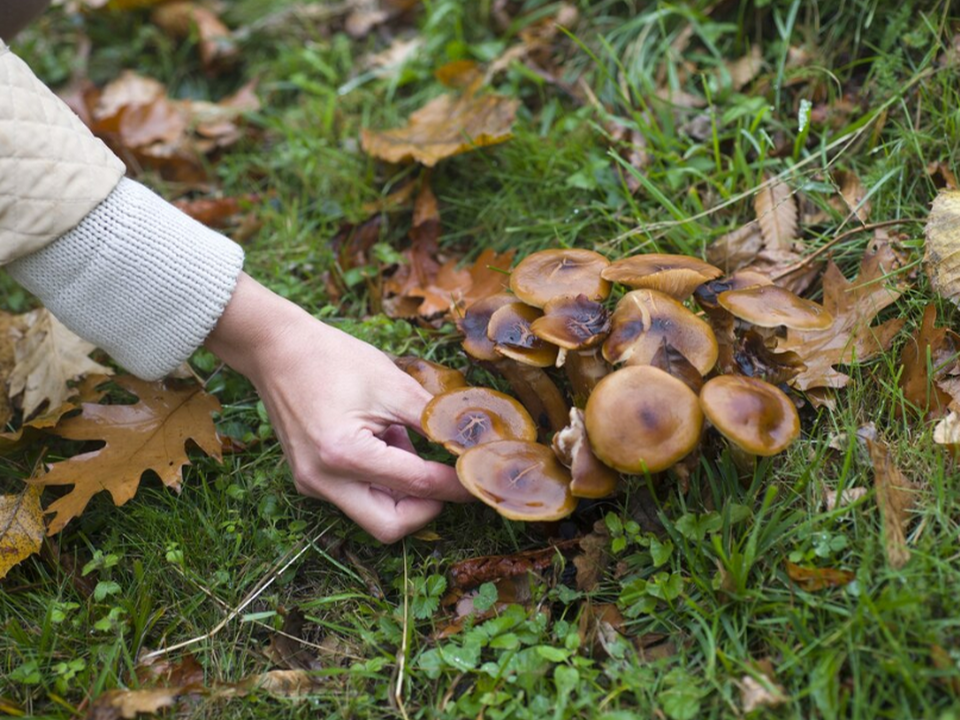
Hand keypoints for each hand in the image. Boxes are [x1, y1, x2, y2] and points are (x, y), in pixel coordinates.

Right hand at [205, 273, 472, 542]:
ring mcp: (311, 484)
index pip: (417, 485)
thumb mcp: (393, 385)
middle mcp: (323, 480)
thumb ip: (434, 420)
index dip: (455, 483)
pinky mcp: (308, 480)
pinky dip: (380, 481)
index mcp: (344, 454)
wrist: (276, 349)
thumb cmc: (334, 359)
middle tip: (449, 479)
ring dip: (402, 492)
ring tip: (402, 440)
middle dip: (426, 508)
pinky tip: (381, 441)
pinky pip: (355, 497)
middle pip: (390, 525)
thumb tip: (472, 445)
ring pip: (372, 514)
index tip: (482, 477)